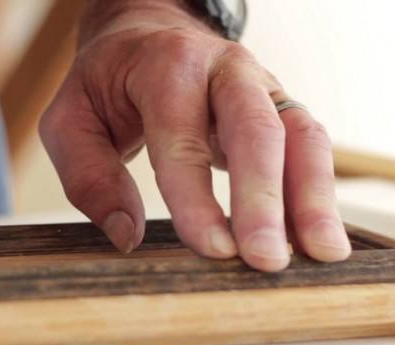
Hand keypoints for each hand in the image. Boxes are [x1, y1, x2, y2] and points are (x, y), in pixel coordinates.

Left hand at [39, 0, 350, 271]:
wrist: (150, 34)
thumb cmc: (109, 84)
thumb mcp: (71, 119)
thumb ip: (89, 177)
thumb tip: (127, 237)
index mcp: (166, 66)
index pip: (182, 135)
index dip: (197, 196)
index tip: (212, 249)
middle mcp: (225, 70)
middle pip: (255, 129)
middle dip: (263, 199)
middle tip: (266, 260)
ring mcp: (262, 87)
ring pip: (300, 136)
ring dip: (313, 198)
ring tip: (323, 254)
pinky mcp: (283, 108)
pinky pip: (311, 147)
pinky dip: (319, 192)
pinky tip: (319, 238)